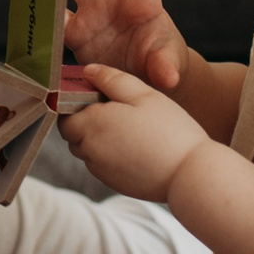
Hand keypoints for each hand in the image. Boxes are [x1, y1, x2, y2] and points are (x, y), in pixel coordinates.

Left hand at [58, 61, 207, 202]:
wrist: (189, 175)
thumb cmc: (169, 131)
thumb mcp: (143, 94)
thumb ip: (112, 79)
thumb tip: (88, 70)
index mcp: (91, 124)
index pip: (65, 114)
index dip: (78, 104)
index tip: (99, 97)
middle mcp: (89, 150)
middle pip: (74, 133)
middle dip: (87, 121)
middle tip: (118, 111)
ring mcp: (100, 170)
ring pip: (87, 150)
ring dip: (98, 138)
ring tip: (129, 129)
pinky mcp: (112, 183)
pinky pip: (102, 164)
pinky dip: (111, 155)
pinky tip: (136, 147)